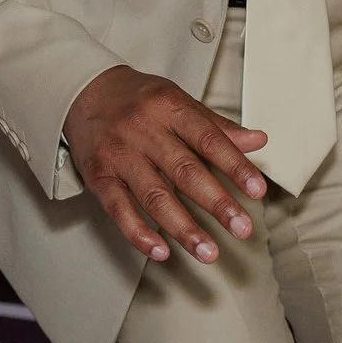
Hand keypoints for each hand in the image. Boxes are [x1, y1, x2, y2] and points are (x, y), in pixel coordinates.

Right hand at [61, 64, 269, 263]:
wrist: (83, 90)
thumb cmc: (137, 99)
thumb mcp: (178, 100)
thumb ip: (217, 126)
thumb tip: (258, 141)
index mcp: (169, 108)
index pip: (208, 139)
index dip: (235, 165)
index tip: (257, 190)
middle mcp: (144, 130)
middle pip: (184, 170)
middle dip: (216, 203)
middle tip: (242, 228)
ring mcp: (119, 155)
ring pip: (154, 195)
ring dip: (183, 228)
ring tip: (208, 252)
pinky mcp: (99, 176)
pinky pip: (118, 209)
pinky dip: (139, 232)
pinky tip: (160, 250)